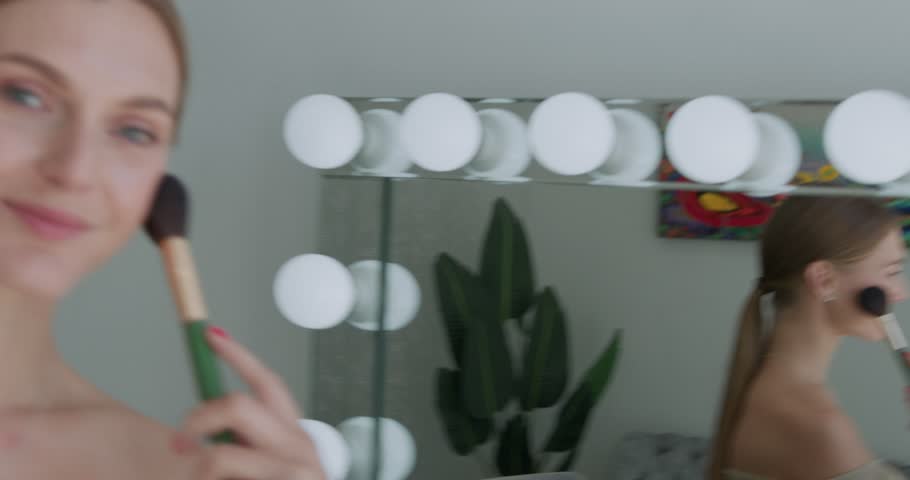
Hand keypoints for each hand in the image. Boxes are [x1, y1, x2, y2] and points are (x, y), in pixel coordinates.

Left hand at [173, 326, 325, 479]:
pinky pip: (222, 472)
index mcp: (293, 436)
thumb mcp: (265, 469)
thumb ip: (246, 446)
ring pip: (221, 452)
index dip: (237, 355)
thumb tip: (209, 429)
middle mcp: (300, 444)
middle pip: (239, 405)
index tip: (212, 335)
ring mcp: (297, 465)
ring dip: (201, 469)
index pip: (266, 382)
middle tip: (181, 441)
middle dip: (200, 418)